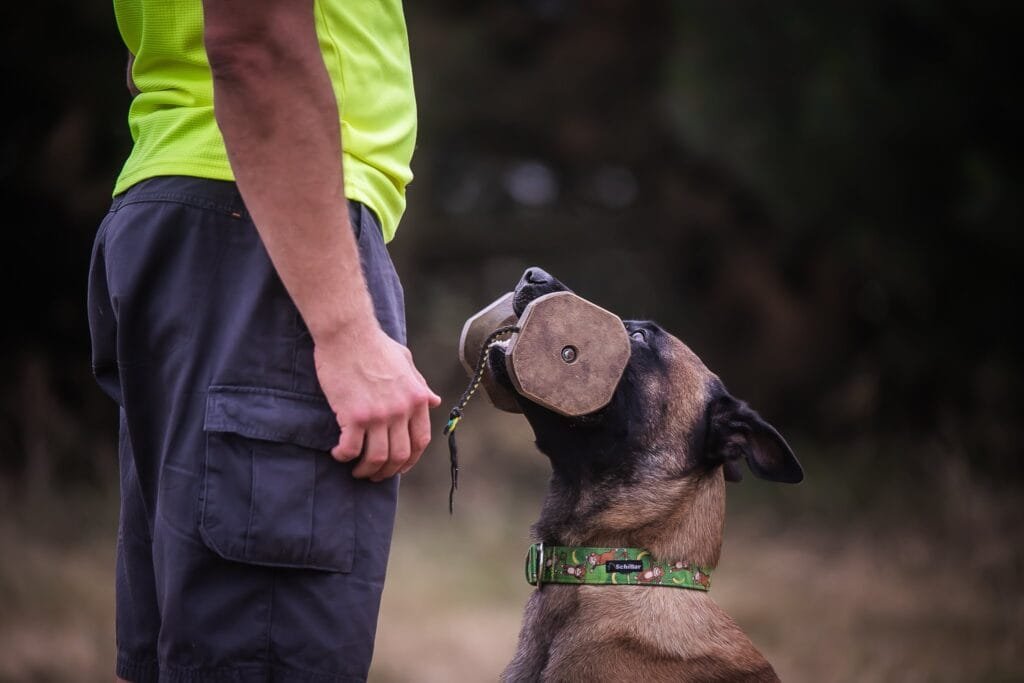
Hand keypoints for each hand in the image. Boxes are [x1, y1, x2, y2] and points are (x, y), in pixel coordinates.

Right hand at [314, 326, 440, 480]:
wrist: (348, 333)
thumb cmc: (375, 345)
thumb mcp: (406, 362)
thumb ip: (420, 385)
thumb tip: (435, 402)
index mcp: (416, 399)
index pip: (420, 441)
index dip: (410, 460)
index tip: (398, 467)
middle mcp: (401, 410)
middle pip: (399, 456)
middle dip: (387, 471)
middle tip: (374, 474)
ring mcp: (378, 415)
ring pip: (376, 458)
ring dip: (366, 470)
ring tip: (356, 469)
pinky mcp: (353, 415)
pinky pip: (351, 448)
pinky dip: (344, 456)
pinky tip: (338, 453)